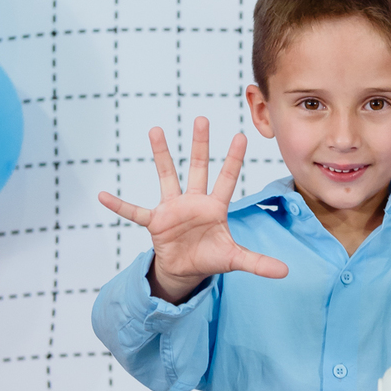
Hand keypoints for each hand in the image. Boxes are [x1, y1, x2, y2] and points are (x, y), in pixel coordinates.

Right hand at [97, 120, 287, 302]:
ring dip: (161, 155)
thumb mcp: (235, 260)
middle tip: (202, 118)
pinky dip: (119, 205)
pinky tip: (103, 195)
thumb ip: (259, 263)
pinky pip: (134, 212)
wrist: (186, 270)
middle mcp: (194, 201)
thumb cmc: (210, 258)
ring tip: (156, 130)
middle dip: (200, 145)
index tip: (240, 135)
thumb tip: (287, 272)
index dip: (233, 159)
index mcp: (215, 208)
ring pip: (167, 176)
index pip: (226, 178)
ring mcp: (172, 209)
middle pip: (198, 167)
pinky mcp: (155, 222)